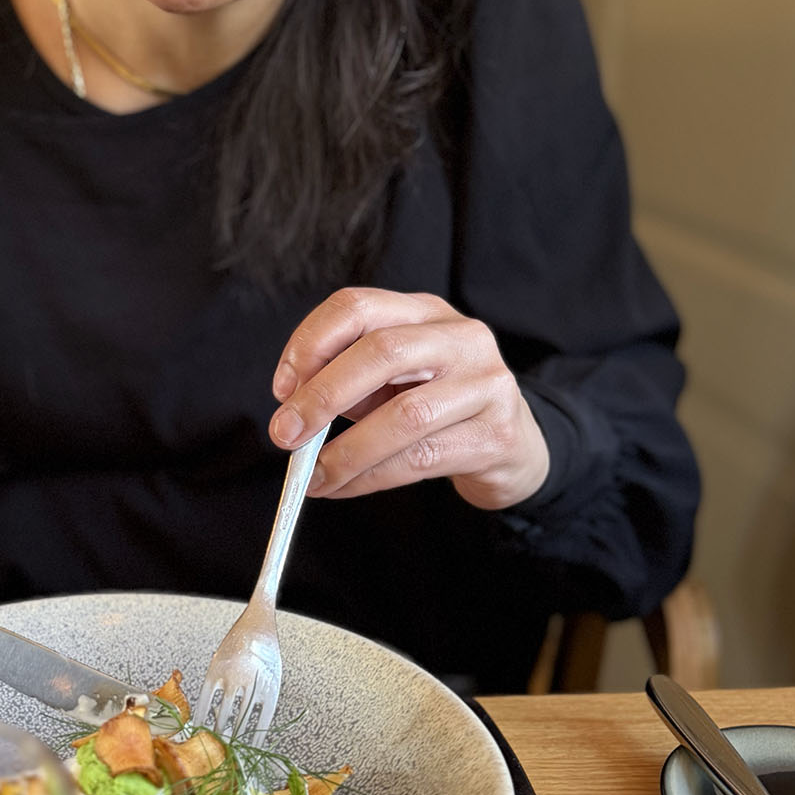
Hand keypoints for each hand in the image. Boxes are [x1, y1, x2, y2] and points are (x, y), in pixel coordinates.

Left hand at [269, 289, 549, 509]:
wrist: (513, 446)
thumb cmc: (437, 407)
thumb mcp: (392, 379)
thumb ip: (349, 382)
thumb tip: (295, 412)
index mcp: (425, 311)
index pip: (357, 306)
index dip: (310, 344)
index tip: (281, 388)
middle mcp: (462, 337)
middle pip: (381, 351)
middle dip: (322, 395)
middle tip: (286, 434)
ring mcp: (487, 383)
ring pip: (405, 414)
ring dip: (346, 450)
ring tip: (312, 476)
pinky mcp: (497, 434)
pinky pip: (421, 458)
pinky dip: (371, 477)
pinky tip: (343, 487)